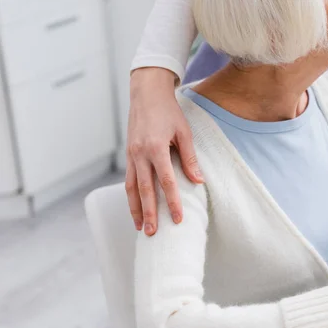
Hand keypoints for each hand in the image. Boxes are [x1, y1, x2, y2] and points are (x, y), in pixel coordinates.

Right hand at [126, 68, 202, 235]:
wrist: (146, 93)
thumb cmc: (169, 111)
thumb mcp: (184, 132)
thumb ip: (189, 158)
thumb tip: (198, 181)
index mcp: (156, 148)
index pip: (166, 182)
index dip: (172, 202)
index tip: (178, 219)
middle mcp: (140, 154)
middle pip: (144, 190)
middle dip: (149, 214)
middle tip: (153, 233)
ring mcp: (131, 155)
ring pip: (131, 188)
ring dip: (135, 209)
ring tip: (140, 227)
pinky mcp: (128, 154)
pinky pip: (129, 179)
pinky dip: (131, 196)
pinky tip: (135, 208)